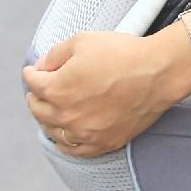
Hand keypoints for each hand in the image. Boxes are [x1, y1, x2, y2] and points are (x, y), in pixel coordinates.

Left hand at [22, 26, 190, 157]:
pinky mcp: (102, 143)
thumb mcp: (84, 40)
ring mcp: (83, 133)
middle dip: (36, 96)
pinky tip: (64, 135)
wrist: (157, 73)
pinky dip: (64, 142)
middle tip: (38, 90)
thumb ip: (55, 54)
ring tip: (50, 110)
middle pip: (38, 109)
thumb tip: (42, 66)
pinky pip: (73, 150)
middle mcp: (65, 115)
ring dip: (47, 119)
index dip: (32, 73)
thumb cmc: (123, 53)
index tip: (35, 70)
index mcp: (57, 88)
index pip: (33, 82)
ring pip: (52, 131)